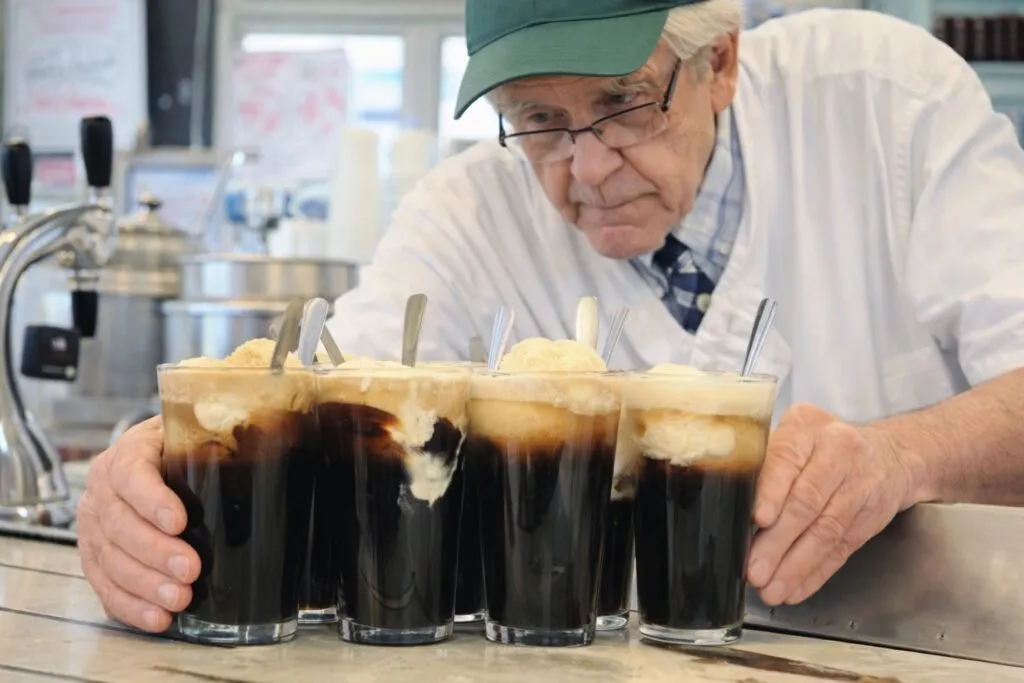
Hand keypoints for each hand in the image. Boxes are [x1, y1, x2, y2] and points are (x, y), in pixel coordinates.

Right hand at [76, 417, 199, 631]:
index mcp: (127, 453)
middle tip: (190, 569)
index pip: (131, 473)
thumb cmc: (181, 450)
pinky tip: (157, 617)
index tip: (180, 521)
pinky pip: (106, 585)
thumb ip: (217, 442)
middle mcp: (102, 490)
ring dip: (145, 584)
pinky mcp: (95, 557)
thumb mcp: (194, 436)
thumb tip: (263, 445)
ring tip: (179, 598)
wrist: (155, 460)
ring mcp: (93, 526)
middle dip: (156, 552)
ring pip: (110, 558)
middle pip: (120, 523)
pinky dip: (131, 605)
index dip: (152, 499)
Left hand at [746, 403, 914, 605]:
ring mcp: (859, 487)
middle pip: (806, 502)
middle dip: (778, 541)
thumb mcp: (794, 434)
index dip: (773, 492)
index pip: (788, 460)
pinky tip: (796, 589)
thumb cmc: (822, 444)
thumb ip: (765, 464)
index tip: (758, 519)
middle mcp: (838, 453)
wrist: (892, 453)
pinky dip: (816, 573)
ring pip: (825, 531)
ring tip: (772, 588)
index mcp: (808, 426)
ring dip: (795, 566)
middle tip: (755, 569)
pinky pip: (841, 549)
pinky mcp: (870, 519)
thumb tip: (732, 505)